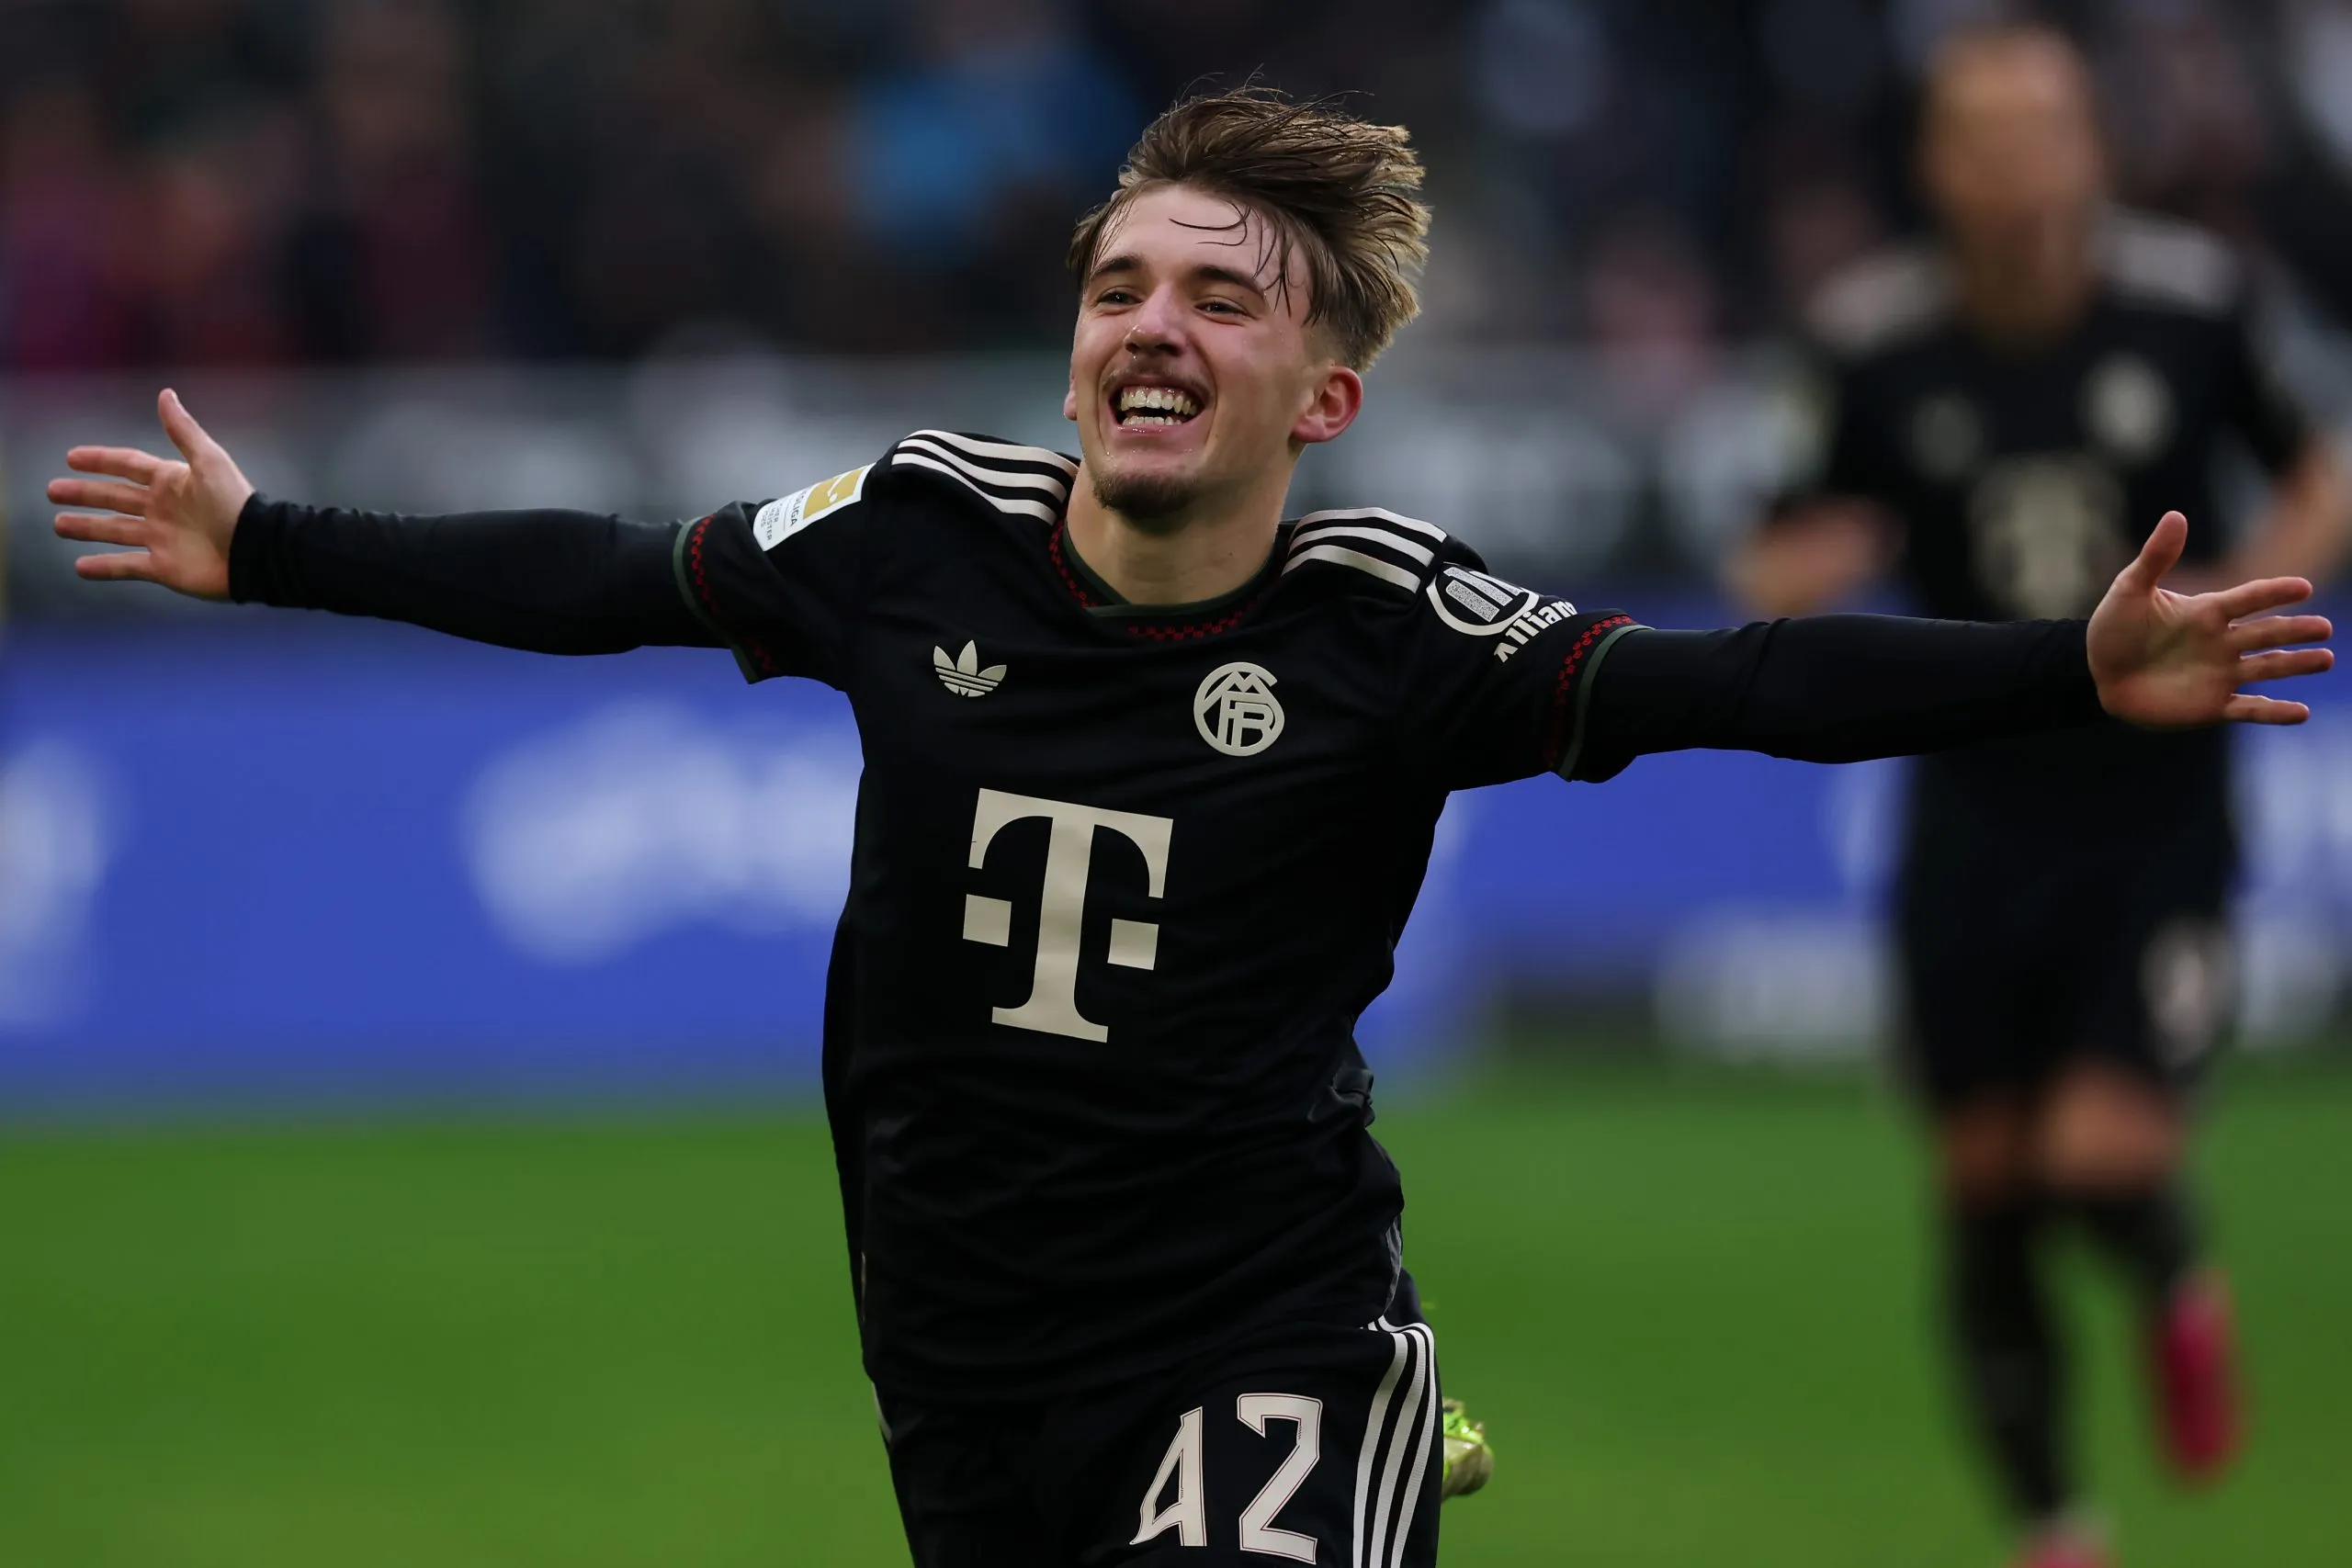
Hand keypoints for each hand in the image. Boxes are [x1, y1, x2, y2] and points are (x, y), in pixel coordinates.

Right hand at [49, 389, 255, 601]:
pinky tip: (80, 567)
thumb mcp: (208, 461)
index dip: (101, 461)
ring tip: (59, 525)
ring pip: (114, 531)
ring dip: (87, 528)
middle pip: (114, 498)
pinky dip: (104, 567)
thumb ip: (183, 431)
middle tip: (52, 491)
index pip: (127, 466)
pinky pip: (126, 567)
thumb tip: (165, 394)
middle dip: (85, 494)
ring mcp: (161, 539)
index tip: (71, 458)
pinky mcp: (163, 568)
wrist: (256, 552)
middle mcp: (162, 509)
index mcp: (171, 482)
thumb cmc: (234, 504)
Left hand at [2087, 511, 2333, 727]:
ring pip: (2267, 667)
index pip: (2249, 598)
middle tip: (2325, 628)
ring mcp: (2220, 674)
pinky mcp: (2211, 706)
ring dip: (2296, 664)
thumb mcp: (2130, 590)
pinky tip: (2301, 713)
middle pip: (2267, 633)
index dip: (2274, 593)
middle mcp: (2222, 642)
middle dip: (2296, 630)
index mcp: (2207, 612)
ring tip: (2325, 659)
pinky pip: (2249, 709)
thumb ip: (2155, 557)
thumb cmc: (2114, 629)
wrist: (2096, 675)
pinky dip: (2274, 712)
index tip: (2303, 588)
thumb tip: (2175, 515)